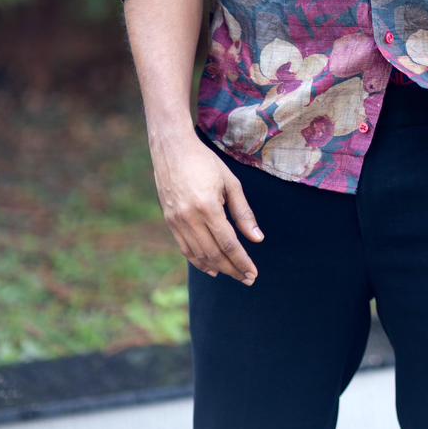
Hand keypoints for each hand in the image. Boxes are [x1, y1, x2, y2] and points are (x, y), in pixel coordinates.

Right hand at [149, 132, 264, 284]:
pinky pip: (185, 249)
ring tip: (234, 274)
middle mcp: (190, 218)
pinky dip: (198, 261)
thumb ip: (243, 213)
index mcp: (208, 207)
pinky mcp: (169, 222)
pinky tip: (211, 267)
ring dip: (217, 268)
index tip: (253, 274)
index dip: (242, 261)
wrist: (172, 149)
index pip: (228, 244)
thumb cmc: (206, 162)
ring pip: (199, 255)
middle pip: (214, 254)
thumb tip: (258, 239)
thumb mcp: (230, 183)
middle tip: (248, 279)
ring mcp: (176, 222)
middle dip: (233, 269)